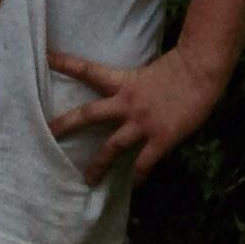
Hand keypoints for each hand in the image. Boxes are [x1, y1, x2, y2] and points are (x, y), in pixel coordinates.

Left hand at [47, 45, 225, 182]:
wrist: (200, 73)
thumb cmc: (178, 68)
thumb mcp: (147, 70)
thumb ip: (133, 84)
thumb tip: (124, 94)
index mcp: (122, 81)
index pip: (87, 69)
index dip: (65, 63)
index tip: (44, 57)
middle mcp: (126, 103)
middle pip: (88, 114)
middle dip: (67, 125)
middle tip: (47, 134)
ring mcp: (142, 123)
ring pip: (112, 147)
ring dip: (99, 165)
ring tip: (88, 180)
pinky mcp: (161, 139)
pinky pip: (144, 163)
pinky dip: (138, 176)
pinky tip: (133, 186)